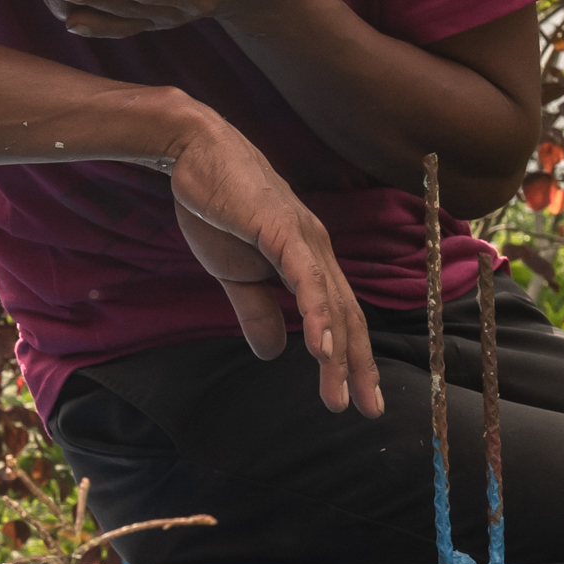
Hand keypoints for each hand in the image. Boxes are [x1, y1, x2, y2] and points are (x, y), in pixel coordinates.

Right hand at [163, 110, 382, 415]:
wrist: (194, 154)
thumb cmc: (217, 208)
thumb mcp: (235, 274)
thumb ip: (256, 311)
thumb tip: (274, 353)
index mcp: (310, 261)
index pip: (340, 317)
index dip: (352, 359)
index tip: (359, 399)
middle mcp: (318, 251)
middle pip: (348, 317)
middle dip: (359, 367)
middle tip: (369, 409)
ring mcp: (304, 239)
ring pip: (332, 304)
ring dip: (340, 353)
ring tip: (344, 394)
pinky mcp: (282, 230)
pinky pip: (307, 279)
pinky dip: (318, 315)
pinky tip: (323, 349)